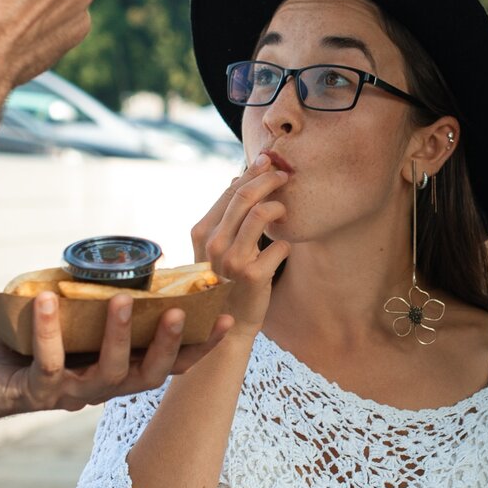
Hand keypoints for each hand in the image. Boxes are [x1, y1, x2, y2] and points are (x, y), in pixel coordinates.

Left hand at [0, 291, 235, 420]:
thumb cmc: (21, 347)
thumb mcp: (65, 318)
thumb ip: (92, 298)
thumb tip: (119, 257)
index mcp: (115, 369)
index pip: (167, 362)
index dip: (198, 345)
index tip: (226, 316)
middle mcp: (99, 388)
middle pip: (148, 374)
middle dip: (166, 343)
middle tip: (177, 311)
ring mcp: (69, 394)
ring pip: (107, 374)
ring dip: (117, 336)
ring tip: (121, 300)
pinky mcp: (33, 395)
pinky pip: (47, 365)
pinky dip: (49, 330)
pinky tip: (47, 299)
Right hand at [190, 153, 289, 335]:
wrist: (226, 326)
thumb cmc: (226, 281)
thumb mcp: (217, 247)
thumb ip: (226, 215)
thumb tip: (238, 176)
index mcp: (202, 232)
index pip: (229, 190)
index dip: (251, 172)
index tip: (268, 161)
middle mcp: (213, 244)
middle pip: (244, 195)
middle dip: (268, 179)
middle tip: (284, 176)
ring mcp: (232, 260)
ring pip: (260, 214)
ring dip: (279, 207)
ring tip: (285, 211)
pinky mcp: (253, 276)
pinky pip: (280, 245)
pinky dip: (286, 244)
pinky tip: (283, 249)